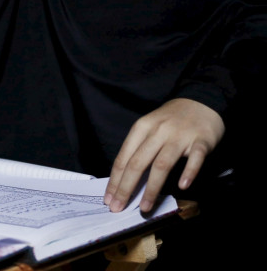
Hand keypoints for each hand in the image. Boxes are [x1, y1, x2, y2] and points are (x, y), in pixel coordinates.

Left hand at [104, 98, 224, 212]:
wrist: (200, 101)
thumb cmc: (170, 120)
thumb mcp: (149, 127)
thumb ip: (139, 149)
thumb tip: (123, 179)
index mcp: (141, 128)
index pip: (124, 158)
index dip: (115, 180)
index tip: (108, 199)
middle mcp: (158, 131)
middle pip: (138, 163)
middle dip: (126, 188)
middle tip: (119, 208)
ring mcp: (180, 136)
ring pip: (162, 164)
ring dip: (152, 188)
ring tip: (145, 207)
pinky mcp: (201, 140)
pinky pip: (195, 159)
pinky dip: (188, 172)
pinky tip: (182, 186)